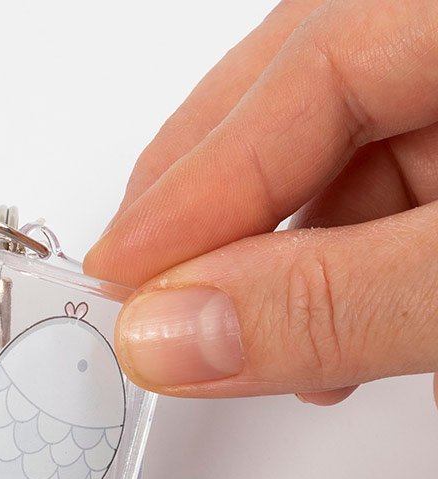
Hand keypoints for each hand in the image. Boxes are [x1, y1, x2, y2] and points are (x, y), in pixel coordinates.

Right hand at [86, 0, 437, 406]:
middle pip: (313, 98)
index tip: (118, 273)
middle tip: (152, 293)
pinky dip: (374, 267)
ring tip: (296, 361)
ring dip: (310, 266)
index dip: (197, 184)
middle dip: (230, 217)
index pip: (307, 69)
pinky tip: (367, 331)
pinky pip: (418, 189)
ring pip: (365, 156)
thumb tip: (168, 332)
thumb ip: (329, 300)